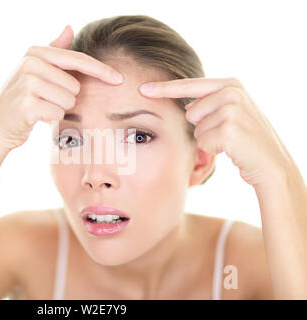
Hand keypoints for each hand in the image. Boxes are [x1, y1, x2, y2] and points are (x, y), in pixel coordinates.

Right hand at [0, 25, 123, 152]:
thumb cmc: (20, 99)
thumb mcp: (34, 70)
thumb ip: (54, 49)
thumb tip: (70, 26)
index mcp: (35, 52)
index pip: (78, 59)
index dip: (101, 70)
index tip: (119, 79)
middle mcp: (30, 63)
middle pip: (75, 85)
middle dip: (66, 98)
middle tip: (45, 101)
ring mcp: (27, 83)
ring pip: (69, 100)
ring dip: (59, 109)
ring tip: (40, 108)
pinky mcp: (26, 104)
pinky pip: (58, 113)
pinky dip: (51, 120)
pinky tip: (36, 118)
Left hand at [139, 77, 292, 186]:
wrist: (271, 163)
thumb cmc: (248, 139)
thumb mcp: (232, 113)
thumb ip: (209, 104)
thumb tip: (186, 107)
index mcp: (230, 84)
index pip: (189, 85)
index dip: (164, 88)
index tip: (142, 88)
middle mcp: (231, 92)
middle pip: (189, 113)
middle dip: (202, 127)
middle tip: (227, 133)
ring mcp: (231, 110)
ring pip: (195, 129)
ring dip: (208, 140)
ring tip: (231, 141)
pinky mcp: (229, 130)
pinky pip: (203, 142)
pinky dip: (213, 150)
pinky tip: (231, 149)